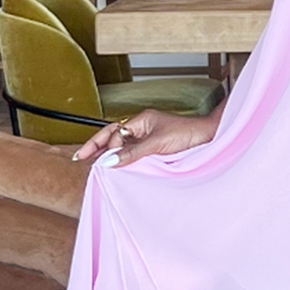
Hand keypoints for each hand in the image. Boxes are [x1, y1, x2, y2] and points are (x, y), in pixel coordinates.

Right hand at [70, 110, 218, 165]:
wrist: (210, 139)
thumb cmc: (189, 134)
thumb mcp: (158, 144)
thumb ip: (133, 153)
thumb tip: (109, 161)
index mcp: (141, 121)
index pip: (114, 131)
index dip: (106, 146)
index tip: (101, 161)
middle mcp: (143, 128)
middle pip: (113, 136)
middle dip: (96, 146)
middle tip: (79, 157)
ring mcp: (149, 139)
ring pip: (122, 146)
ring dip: (109, 155)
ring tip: (94, 164)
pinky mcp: (156, 150)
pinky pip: (134, 154)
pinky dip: (124, 160)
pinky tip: (117, 168)